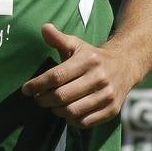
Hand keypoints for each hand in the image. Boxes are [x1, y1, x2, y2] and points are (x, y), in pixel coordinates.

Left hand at [21, 23, 135, 128]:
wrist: (125, 65)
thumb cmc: (93, 56)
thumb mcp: (77, 44)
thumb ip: (59, 38)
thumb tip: (44, 28)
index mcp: (88, 60)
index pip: (56, 76)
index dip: (38, 84)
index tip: (26, 89)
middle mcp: (99, 77)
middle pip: (62, 96)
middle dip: (44, 100)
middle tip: (37, 99)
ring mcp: (107, 95)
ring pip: (72, 111)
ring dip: (56, 111)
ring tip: (51, 105)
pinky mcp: (112, 110)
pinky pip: (85, 122)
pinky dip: (71, 120)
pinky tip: (66, 112)